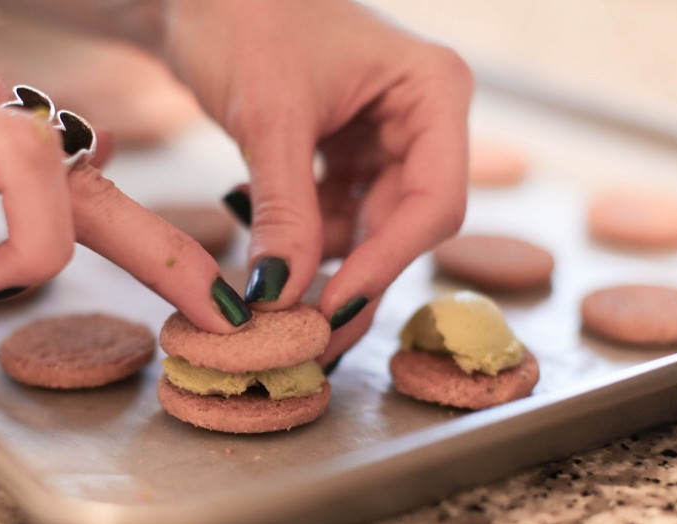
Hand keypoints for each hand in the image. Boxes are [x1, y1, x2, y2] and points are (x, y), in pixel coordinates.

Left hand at [161, 0, 472, 363]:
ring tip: (275, 301)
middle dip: (355, 279)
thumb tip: (282, 297)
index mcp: (432, 92)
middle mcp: (422, 119)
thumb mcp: (268, 120)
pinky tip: (264, 241)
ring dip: (325, 267)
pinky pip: (337, 216)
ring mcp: (386, 138)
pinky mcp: (349, 154)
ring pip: (370, 229)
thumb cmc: (242, 16)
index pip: (434, 201)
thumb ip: (285, 212)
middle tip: (308, 338)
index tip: (334, 308)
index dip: (387, 264)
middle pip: (406, 225)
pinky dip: (304, 240)